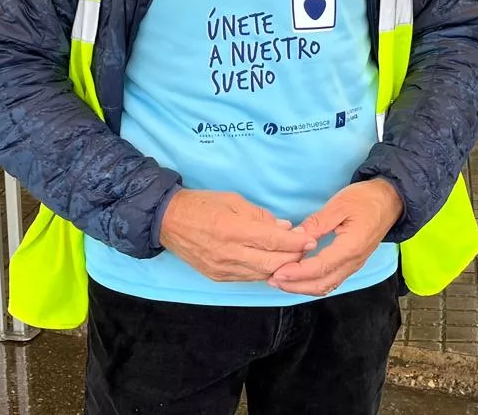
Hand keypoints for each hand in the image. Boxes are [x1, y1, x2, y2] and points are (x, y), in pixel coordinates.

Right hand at [159, 189, 315, 281]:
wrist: (168, 221)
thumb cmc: (201, 204)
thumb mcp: (233, 200)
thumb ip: (260, 216)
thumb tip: (285, 228)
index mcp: (232, 229)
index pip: (273, 241)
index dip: (295, 242)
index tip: (310, 239)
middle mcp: (228, 253)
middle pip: (272, 263)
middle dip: (294, 257)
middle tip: (306, 249)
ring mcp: (223, 269)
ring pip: (262, 274)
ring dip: (281, 267)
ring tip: (293, 256)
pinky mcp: (218, 277)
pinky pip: (248, 277)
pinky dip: (264, 271)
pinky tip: (272, 263)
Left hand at [268, 179, 401, 296]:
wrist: (391, 200)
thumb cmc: (365, 199)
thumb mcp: (339, 205)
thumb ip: (317, 223)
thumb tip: (295, 237)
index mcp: (351, 247)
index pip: (320, 267)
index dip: (297, 273)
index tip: (278, 272)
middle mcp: (354, 262)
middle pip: (322, 284)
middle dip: (296, 285)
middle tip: (272, 279)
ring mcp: (354, 265)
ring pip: (327, 285)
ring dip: (303, 287)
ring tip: (281, 280)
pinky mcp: (352, 264)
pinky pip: (331, 280)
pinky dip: (313, 282)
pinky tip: (298, 277)